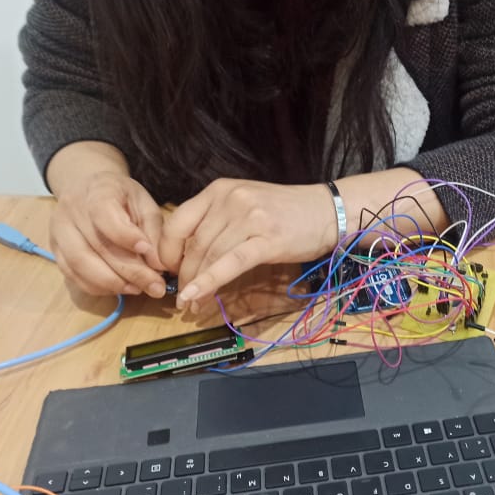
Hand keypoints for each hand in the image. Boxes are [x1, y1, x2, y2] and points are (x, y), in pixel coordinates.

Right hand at [50, 171, 167, 296]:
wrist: (88, 190)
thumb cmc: (122, 198)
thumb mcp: (144, 204)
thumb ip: (153, 232)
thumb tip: (158, 265)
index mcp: (98, 190)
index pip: (104, 213)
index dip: (125, 235)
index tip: (147, 250)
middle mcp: (72, 209)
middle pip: (97, 245)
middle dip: (130, 271)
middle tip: (155, 286)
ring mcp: (58, 231)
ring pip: (80, 264)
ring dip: (112, 283)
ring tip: (138, 289)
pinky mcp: (55, 250)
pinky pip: (72, 275)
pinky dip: (97, 287)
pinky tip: (119, 288)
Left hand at [159, 179, 337, 309]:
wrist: (327, 211)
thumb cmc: (285, 212)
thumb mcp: (244, 205)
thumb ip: (216, 221)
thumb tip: (187, 253)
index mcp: (219, 189)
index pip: (178, 221)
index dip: (167, 251)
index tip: (169, 271)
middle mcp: (230, 199)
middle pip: (193, 243)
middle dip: (183, 275)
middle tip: (181, 297)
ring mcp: (248, 218)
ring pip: (209, 256)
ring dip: (195, 284)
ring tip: (191, 304)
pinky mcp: (265, 240)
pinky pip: (229, 264)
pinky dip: (209, 282)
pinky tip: (196, 296)